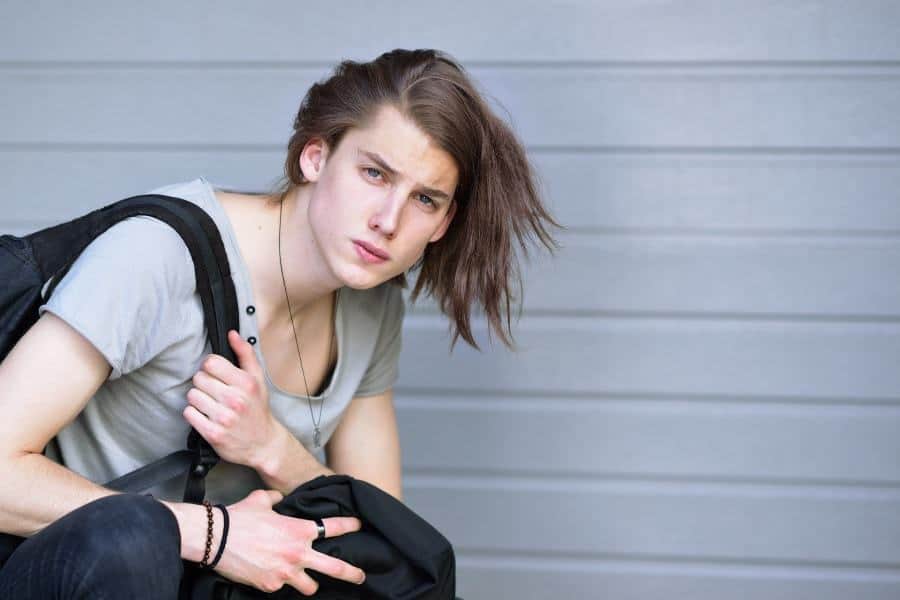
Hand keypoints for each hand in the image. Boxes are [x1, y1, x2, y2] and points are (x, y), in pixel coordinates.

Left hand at [183, 329, 277, 466]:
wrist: (263, 443)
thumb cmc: (258, 410)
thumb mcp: (258, 379)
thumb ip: (245, 354)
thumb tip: (232, 334)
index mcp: (246, 383)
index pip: (211, 363)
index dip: (210, 367)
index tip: (216, 374)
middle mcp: (235, 400)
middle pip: (199, 378)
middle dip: (204, 383)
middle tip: (215, 392)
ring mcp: (223, 418)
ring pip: (192, 396)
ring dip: (198, 399)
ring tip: (211, 404)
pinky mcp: (213, 433)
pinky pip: (189, 414)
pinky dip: (194, 414)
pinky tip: (206, 416)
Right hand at [217, 489, 365, 594]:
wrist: (216, 538)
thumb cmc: (239, 517)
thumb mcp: (262, 500)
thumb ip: (276, 499)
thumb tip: (280, 499)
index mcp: (300, 530)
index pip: (334, 527)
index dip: (350, 526)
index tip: (359, 526)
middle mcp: (298, 553)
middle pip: (335, 568)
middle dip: (351, 573)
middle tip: (361, 577)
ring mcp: (285, 573)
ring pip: (310, 587)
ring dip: (310, 583)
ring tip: (307, 581)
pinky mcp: (270, 586)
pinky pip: (281, 588)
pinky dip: (279, 583)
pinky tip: (271, 576)